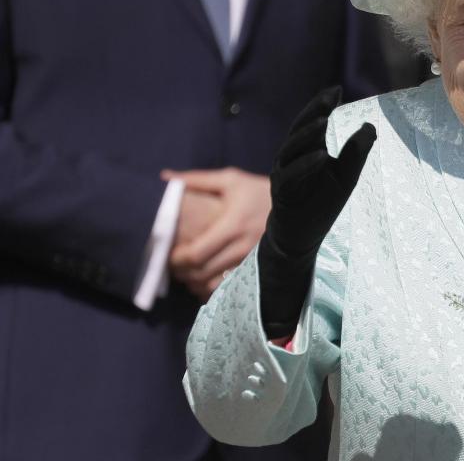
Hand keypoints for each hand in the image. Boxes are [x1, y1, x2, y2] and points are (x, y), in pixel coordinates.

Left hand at [164, 167, 270, 299]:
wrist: (296, 204)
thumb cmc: (258, 190)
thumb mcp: (230, 180)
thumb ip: (197, 180)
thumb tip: (166, 177)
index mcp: (232, 225)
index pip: (197, 254)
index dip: (178, 259)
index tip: (170, 254)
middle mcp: (243, 246)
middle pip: (202, 271)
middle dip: (182, 272)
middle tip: (174, 266)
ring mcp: (252, 260)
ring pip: (215, 283)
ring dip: (196, 282)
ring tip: (188, 274)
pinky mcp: (258, 267)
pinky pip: (230, 286)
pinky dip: (213, 287)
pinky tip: (206, 279)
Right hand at [257, 86, 374, 336]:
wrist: (301, 239)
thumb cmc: (321, 205)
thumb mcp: (346, 176)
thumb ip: (356, 152)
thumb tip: (370, 126)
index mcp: (306, 151)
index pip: (312, 122)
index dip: (322, 105)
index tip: (337, 88)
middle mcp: (291, 158)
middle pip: (300, 129)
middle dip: (313, 112)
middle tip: (329, 97)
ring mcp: (284, 175)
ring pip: (291, 149)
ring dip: (307, 134)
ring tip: (323, 120)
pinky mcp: (282, 195)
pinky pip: (291, 176)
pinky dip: (306, 165)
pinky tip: (322, 155)